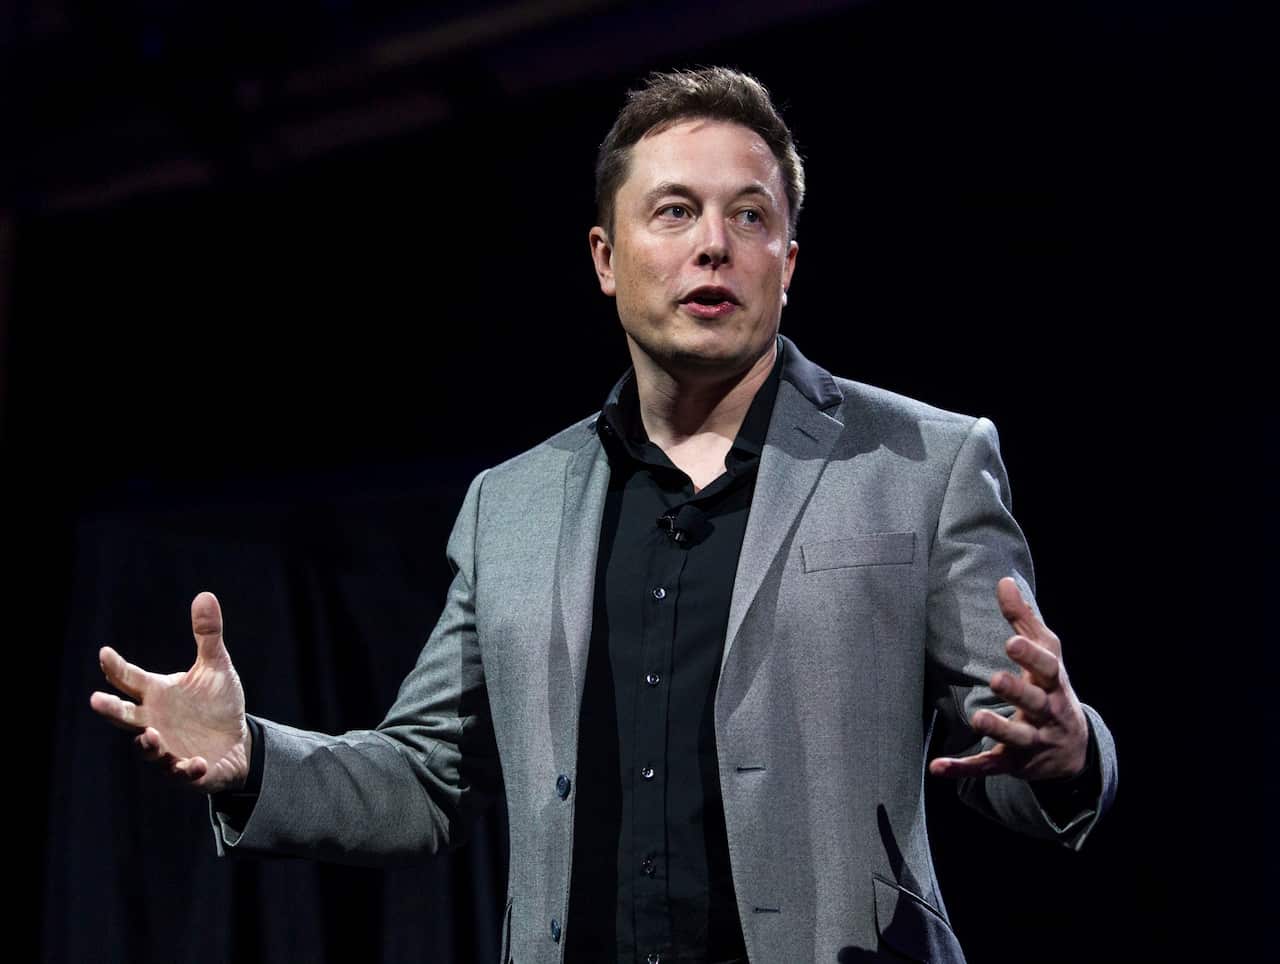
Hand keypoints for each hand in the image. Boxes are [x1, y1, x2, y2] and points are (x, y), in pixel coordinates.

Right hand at [90, 591, 250, 793]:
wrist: (238, 740)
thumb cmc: (217, 703)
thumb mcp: (216, 666)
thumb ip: (207, 635)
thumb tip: (205, 595)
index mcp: (157, 693)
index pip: (129, 678)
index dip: (115, 666)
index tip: (104, 653)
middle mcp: (154, 721)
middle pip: (125, 717)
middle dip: (110, 710)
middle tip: (96, 701)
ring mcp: (168, 748)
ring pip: (148, 750)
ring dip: (147, 745)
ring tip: (149, 736)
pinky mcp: (189, 771)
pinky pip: (183, 773)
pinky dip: (187, 769)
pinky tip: (197, 763)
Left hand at [929, 577, 1088, 781]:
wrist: (1074, 751)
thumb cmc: (1052, 688)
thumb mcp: (1046, 655)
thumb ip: (1023, 620)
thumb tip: (1003, 580)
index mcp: (1054, 684)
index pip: (1048, 668)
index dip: (1032, 657)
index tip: (1011, 642)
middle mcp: (1048, 715)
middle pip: (1035, 704)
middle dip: (1018, 692)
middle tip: (996, 678)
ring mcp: (1032, 742)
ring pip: (1016, 738)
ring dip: (997, 728)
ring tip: (976, 718)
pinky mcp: (1013, 765)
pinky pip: (988, 768)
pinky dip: (964, 769)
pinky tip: (938, 768)